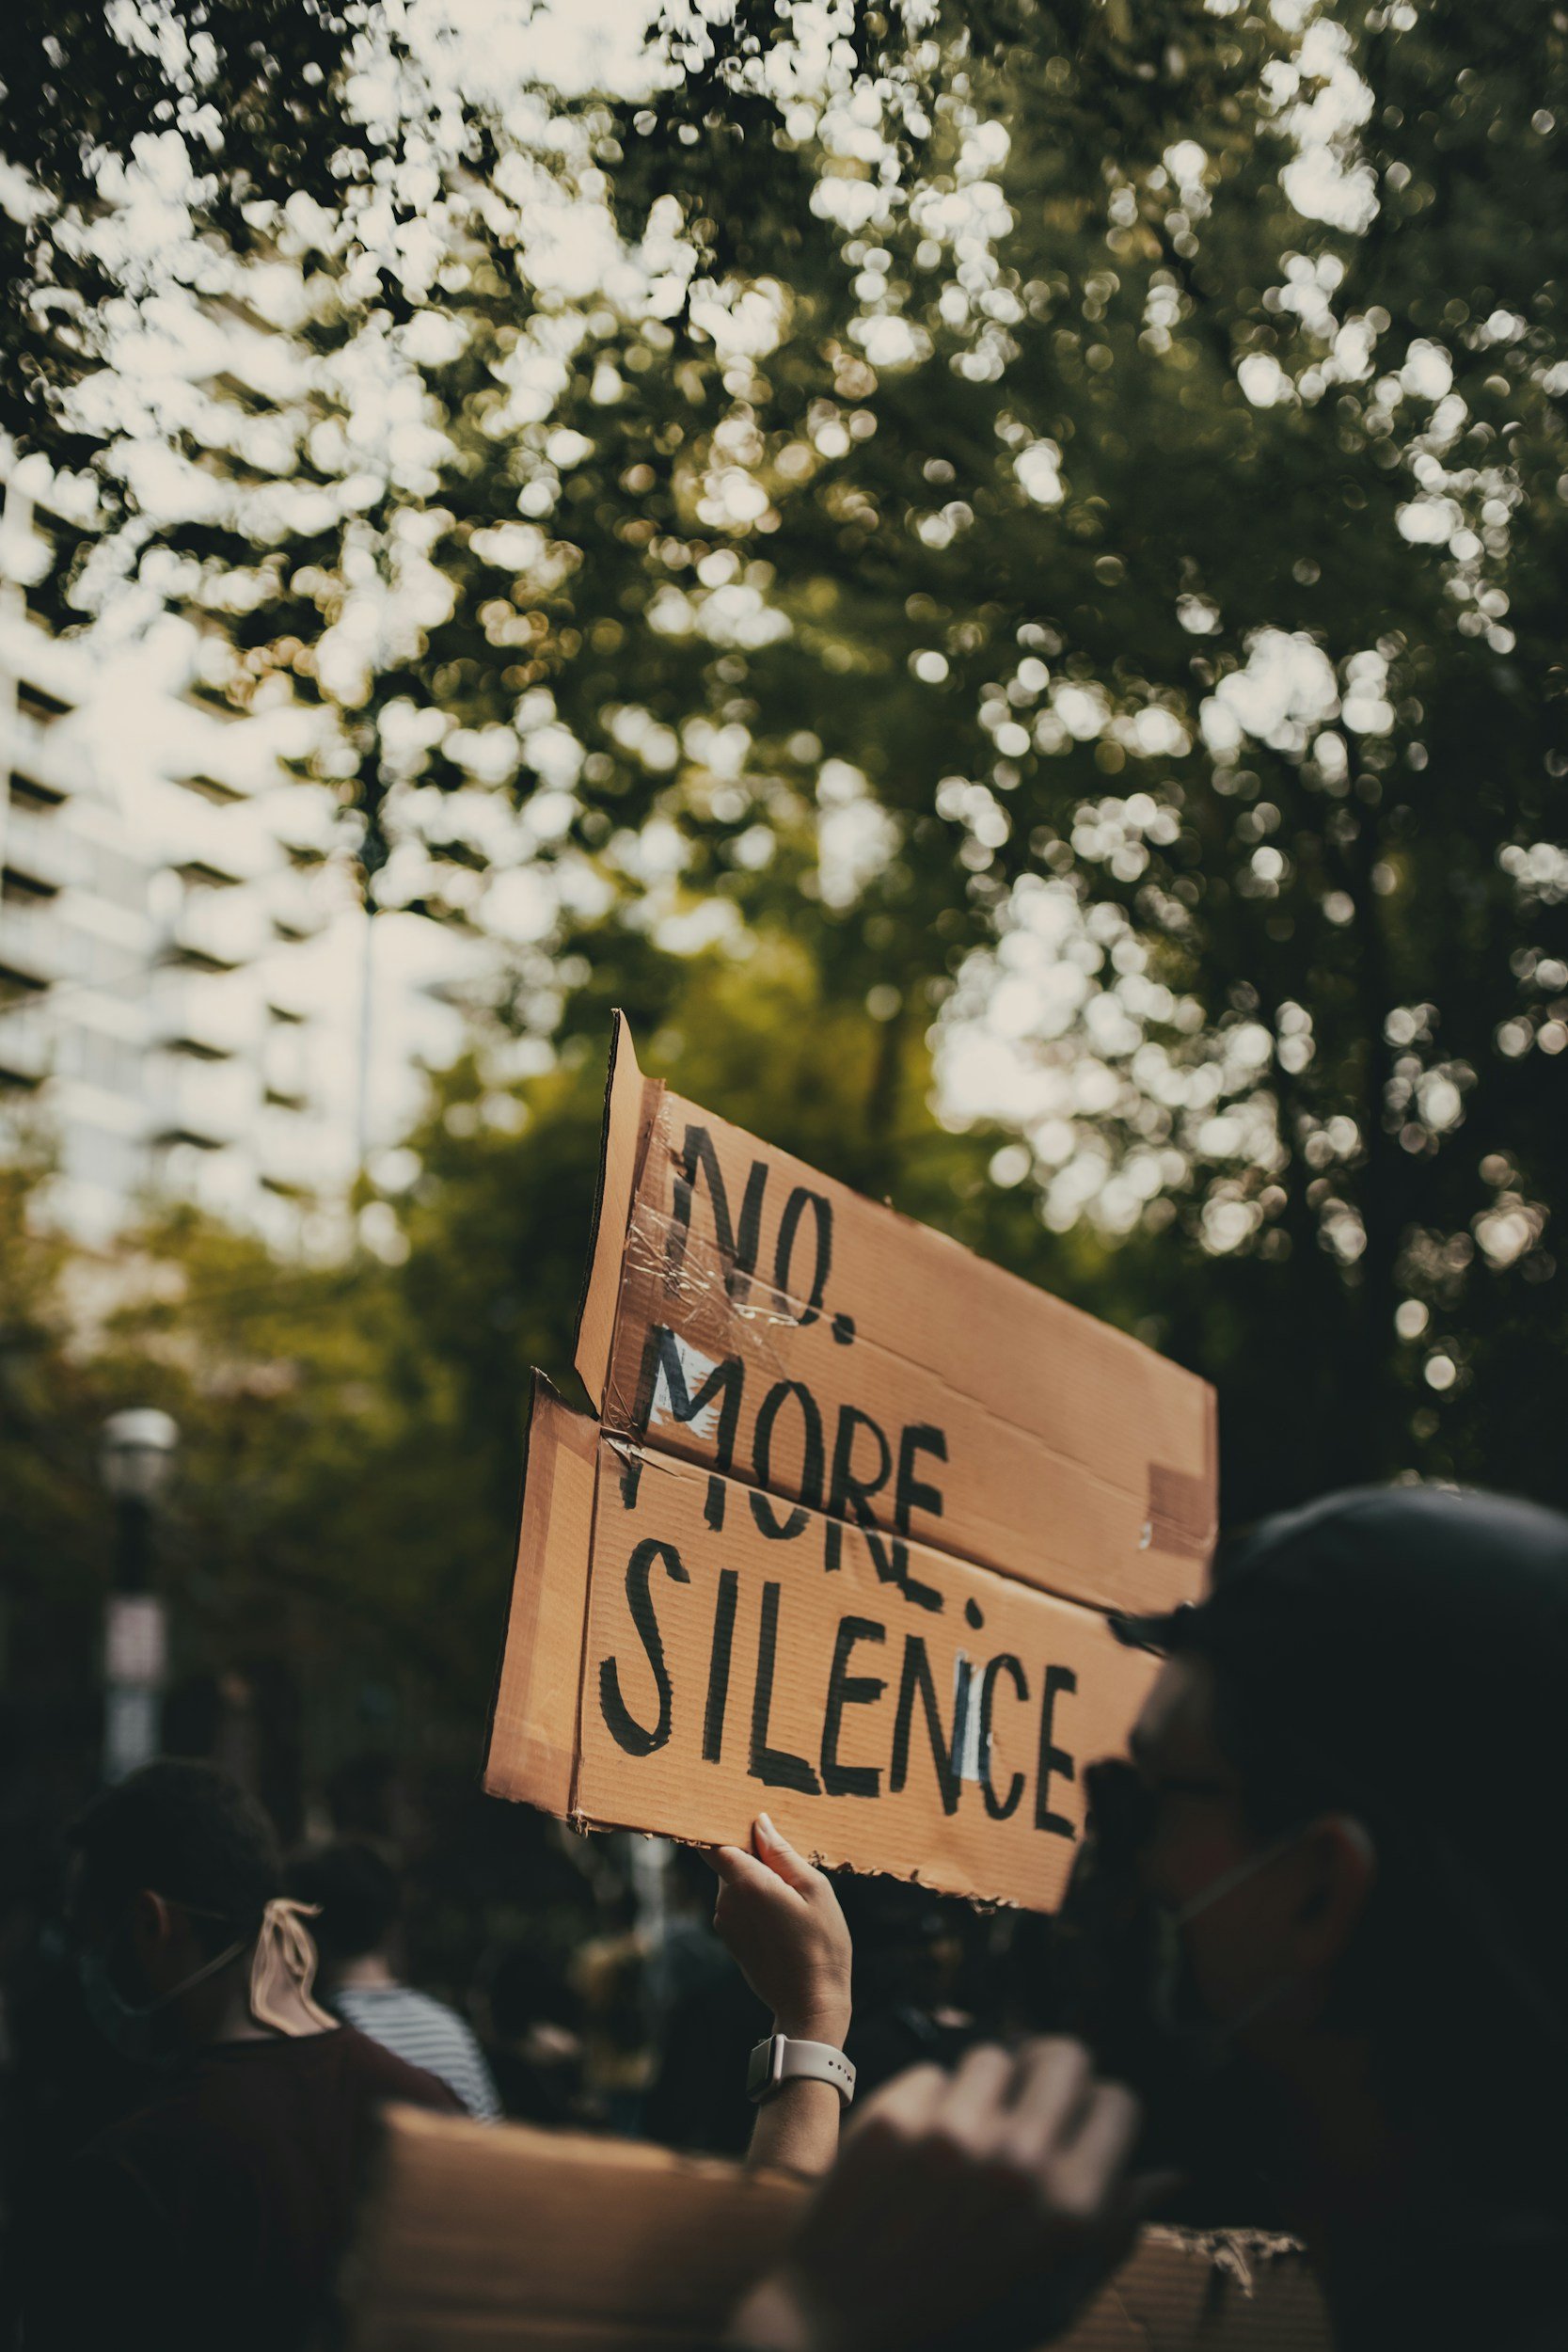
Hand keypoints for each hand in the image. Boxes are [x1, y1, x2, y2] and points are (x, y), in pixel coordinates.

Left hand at [708, 1815, 851, 2046]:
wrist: (810, 2005)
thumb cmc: (821, 1945)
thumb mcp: (815, 1889)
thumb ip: (783, 1853)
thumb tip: (759, 1823)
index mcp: (747, 1883)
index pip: (712, 1842)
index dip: (716, 1825)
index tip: (731, 1814)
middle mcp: (727, 1901)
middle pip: (729, 1860)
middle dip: (752, 1855)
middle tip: (788, 1863)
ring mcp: (725, 1922)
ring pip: (735, 1883)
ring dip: (757, 1880)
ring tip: (793, 1897)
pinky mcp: (730, 1939)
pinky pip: (739, 1905)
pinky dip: (756, 1902)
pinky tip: (785, 1917)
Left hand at [731, 2039, 1160, 2351]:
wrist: (837, 2334)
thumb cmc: (958, 2329)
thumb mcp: (1054, 2302)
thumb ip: (1114, 2233)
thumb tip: (1172, 2174)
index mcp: (1069, 2209)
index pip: (1119, 2101)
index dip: (1102, 2114)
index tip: (1080, 2130)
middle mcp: (1017, 2161)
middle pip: (1065, 2054)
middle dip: (1054, 2074)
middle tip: (1032, 2104)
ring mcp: (951, 2134)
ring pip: (993, 2055)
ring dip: (986, 2089)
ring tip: (965, 2139)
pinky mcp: (891, 2118)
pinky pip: (931, 2072)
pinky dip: (928, 2103)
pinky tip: (916, 2151)